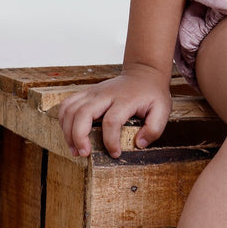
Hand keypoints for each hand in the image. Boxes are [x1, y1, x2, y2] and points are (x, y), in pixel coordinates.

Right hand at [57, 64, 172, 158]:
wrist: (143, 73)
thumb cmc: (152, 94)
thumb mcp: (163, 109)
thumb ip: (154, 129)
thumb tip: (138, 144)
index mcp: (125, 99)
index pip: (111, 121)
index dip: (110, 141)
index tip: (115, 153)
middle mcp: (105, 94)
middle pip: (83, 113)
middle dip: (79, 136)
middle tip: (84, 154)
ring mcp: (93, 92)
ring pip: (70, 109)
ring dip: (68, 132)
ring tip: (75, 150)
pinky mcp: (86, 93)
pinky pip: (67, 105)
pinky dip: (63, 121)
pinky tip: (69, 135)